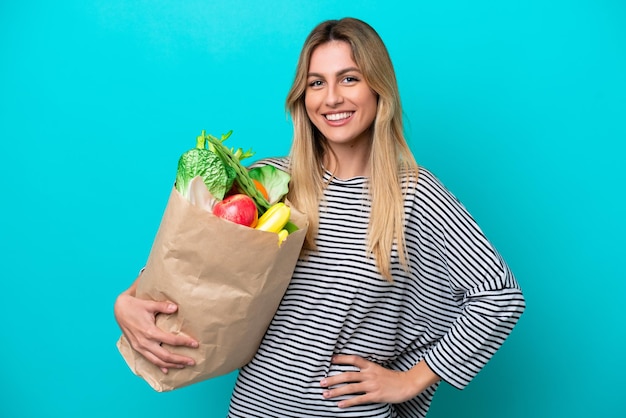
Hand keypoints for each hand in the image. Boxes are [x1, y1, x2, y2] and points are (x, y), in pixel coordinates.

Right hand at [114, 292, 197, 372]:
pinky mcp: (137, 348)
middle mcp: (145, 342)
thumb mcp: (149, 304)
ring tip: (183, 366)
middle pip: (165, 356)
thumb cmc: (135, 305)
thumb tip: (176, 307)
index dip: (184, 343)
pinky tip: (166, 370)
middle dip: (180, 360)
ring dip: (171, 365)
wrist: (119, 309)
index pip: (171, 341)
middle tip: (193, 361)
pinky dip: (158, 366)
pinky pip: (149, 360)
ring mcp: (140, 347)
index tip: (195, 344)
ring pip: (157, 361)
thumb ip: (163, 306)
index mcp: (149, 332)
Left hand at [320, 355, 439, 407]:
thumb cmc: (393, 377)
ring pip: (350, 388)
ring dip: (336, 392)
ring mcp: (372, 385)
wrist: (407, 384)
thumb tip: (354, 371)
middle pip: (347, 375)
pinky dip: (348, 402)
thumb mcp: (379, 369)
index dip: (341, 358)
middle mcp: (369, 374)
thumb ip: (367, 369)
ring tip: (326, 394)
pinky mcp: (375, 395)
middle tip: (321, 382)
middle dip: (333, 379)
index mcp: (370, 366)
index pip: (353, 359)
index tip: (330, 359)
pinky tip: (340, 405)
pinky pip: (359, 399)